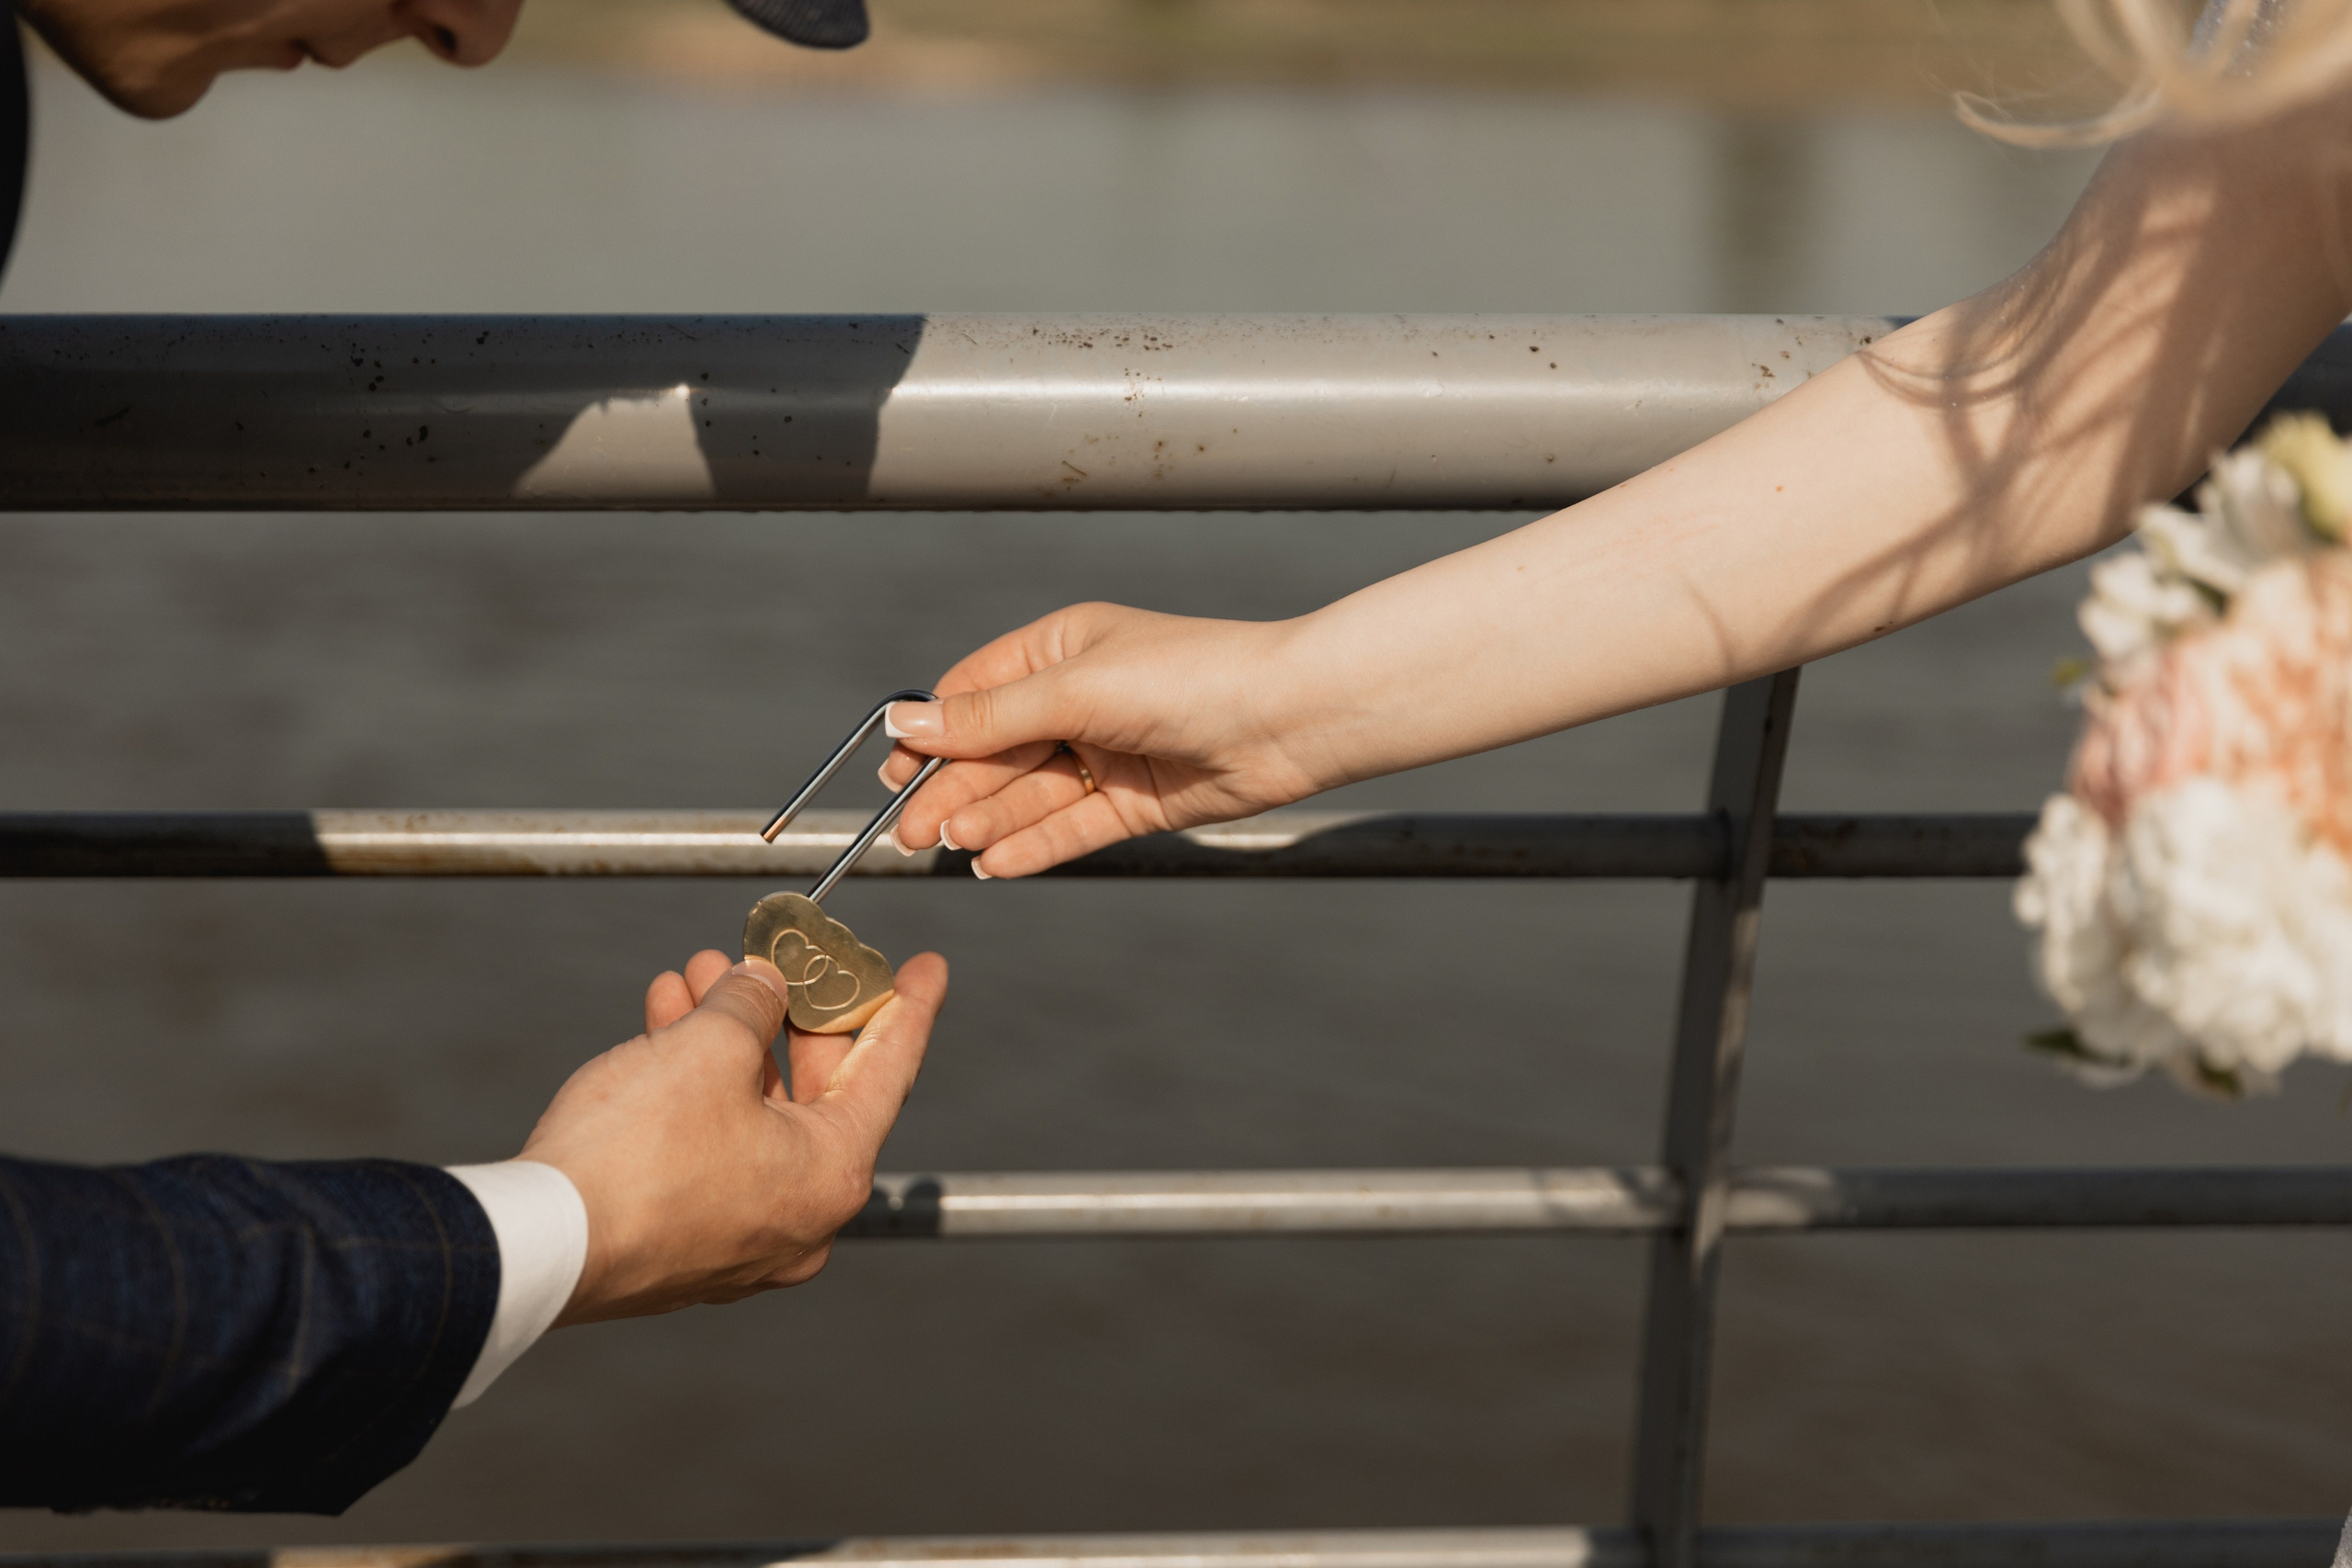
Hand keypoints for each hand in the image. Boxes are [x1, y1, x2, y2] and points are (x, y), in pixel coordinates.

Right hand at [520, 947, 946, 1324]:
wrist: (536, 1245)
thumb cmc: (632, 1158)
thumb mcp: (708, 1047)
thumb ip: (750, 1003)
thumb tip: (760, 987)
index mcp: (832, 1174)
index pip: (889, 1070)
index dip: (908, 1007)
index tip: (928, 970)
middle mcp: (799, 1218)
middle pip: (815, 1091)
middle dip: (786, 1011)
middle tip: (779, 958)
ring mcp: (740, 1238)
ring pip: (752, 1114)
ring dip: (727, 1039)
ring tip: (697, 974)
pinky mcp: (683, 1241)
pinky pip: (709, 1146)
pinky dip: (694, 1086)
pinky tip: (663, 1024)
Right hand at [878, 603, 1332, 878]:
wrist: (1288, 718)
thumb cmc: (1191, 677)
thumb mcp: (1076, 689)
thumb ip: (990, 717)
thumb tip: (908, 724)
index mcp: (1060, 650)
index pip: (974, 694)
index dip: (932, 735)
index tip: (893, 772)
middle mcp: (1079, 701)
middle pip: (995, 752)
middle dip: (951, 789)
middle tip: (909, 831)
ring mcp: (1105, 754)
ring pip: (1029, 794)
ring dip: (987, 818)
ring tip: (952, 843)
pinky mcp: (1133, 802)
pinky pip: (1069, 828)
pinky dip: (1031, 845)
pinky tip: (995, 861)